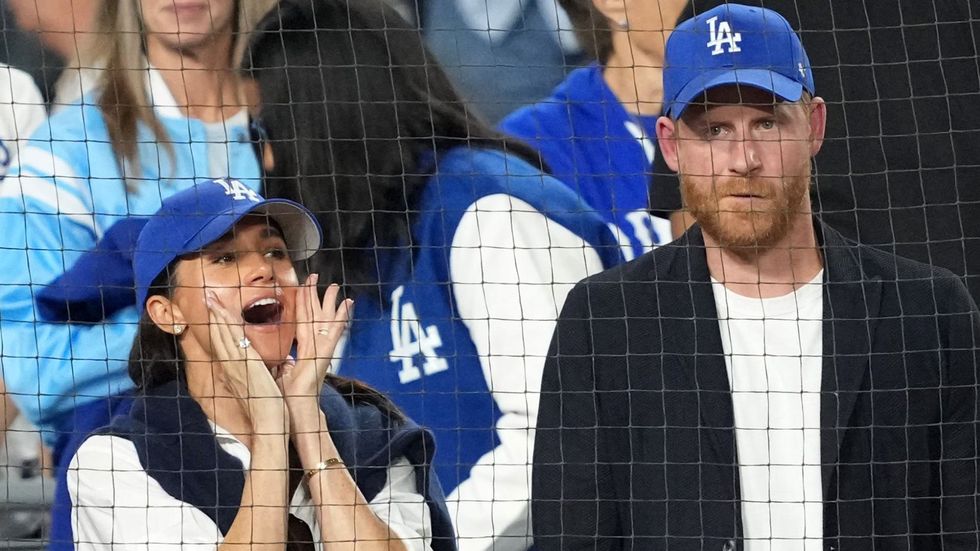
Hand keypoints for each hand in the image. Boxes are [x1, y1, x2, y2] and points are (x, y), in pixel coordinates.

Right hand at [206, 290, 287, 433]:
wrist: (268, 423)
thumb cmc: (267, 407)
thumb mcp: (259, 386)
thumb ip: (256, 374)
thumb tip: (261, 367)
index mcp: (236, 370)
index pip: (224, 343)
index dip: (218, 326)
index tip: (214, 311)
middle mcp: (232, 366)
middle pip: (218, 335)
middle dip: (213, 315)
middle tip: (206, 296)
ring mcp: (236, 364)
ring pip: (223, 334)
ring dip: (216, 315)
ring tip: (210, 298)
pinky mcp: (245, 364)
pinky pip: (233, 340)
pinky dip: (226, 326)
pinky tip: (222, 314)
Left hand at [277, 275, 351, 429]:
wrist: (297, 407)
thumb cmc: (288, 395)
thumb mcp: (279, 372)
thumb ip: (280, 361)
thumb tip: (274, 356)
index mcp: (302, 349)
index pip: (301, 320)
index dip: (301, 303)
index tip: (302, 286)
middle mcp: (314, 346)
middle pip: (314, 314)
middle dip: (314, 295)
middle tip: (315, 276)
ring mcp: (322, 348)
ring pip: (325, 319)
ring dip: (330, 302)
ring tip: (334, 286)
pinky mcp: (327, 352)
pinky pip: (335, 331)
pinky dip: (342, 317)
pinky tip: (348, 304)